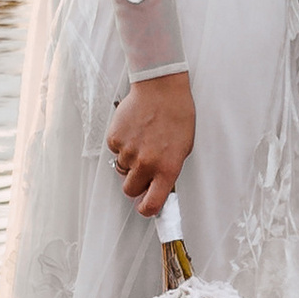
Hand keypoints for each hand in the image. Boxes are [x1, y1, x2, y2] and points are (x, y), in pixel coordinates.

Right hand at [107, 72, 194, 215]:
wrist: (161, 88)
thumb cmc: (177, 115)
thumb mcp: (183, 148)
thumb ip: (169, 170)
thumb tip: (158, 186)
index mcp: (167, 169)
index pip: (151, 204)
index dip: (146, 209)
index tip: (145, 207)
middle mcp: (146, 164)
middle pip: (130, 189)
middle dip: (135, 183)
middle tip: (143, 168)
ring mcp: (128, 151)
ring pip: (122, 169)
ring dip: (129, 160)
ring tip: (142, 139)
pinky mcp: (115, 139)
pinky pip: (115, 151)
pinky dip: (122, 144)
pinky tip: (134, 130)